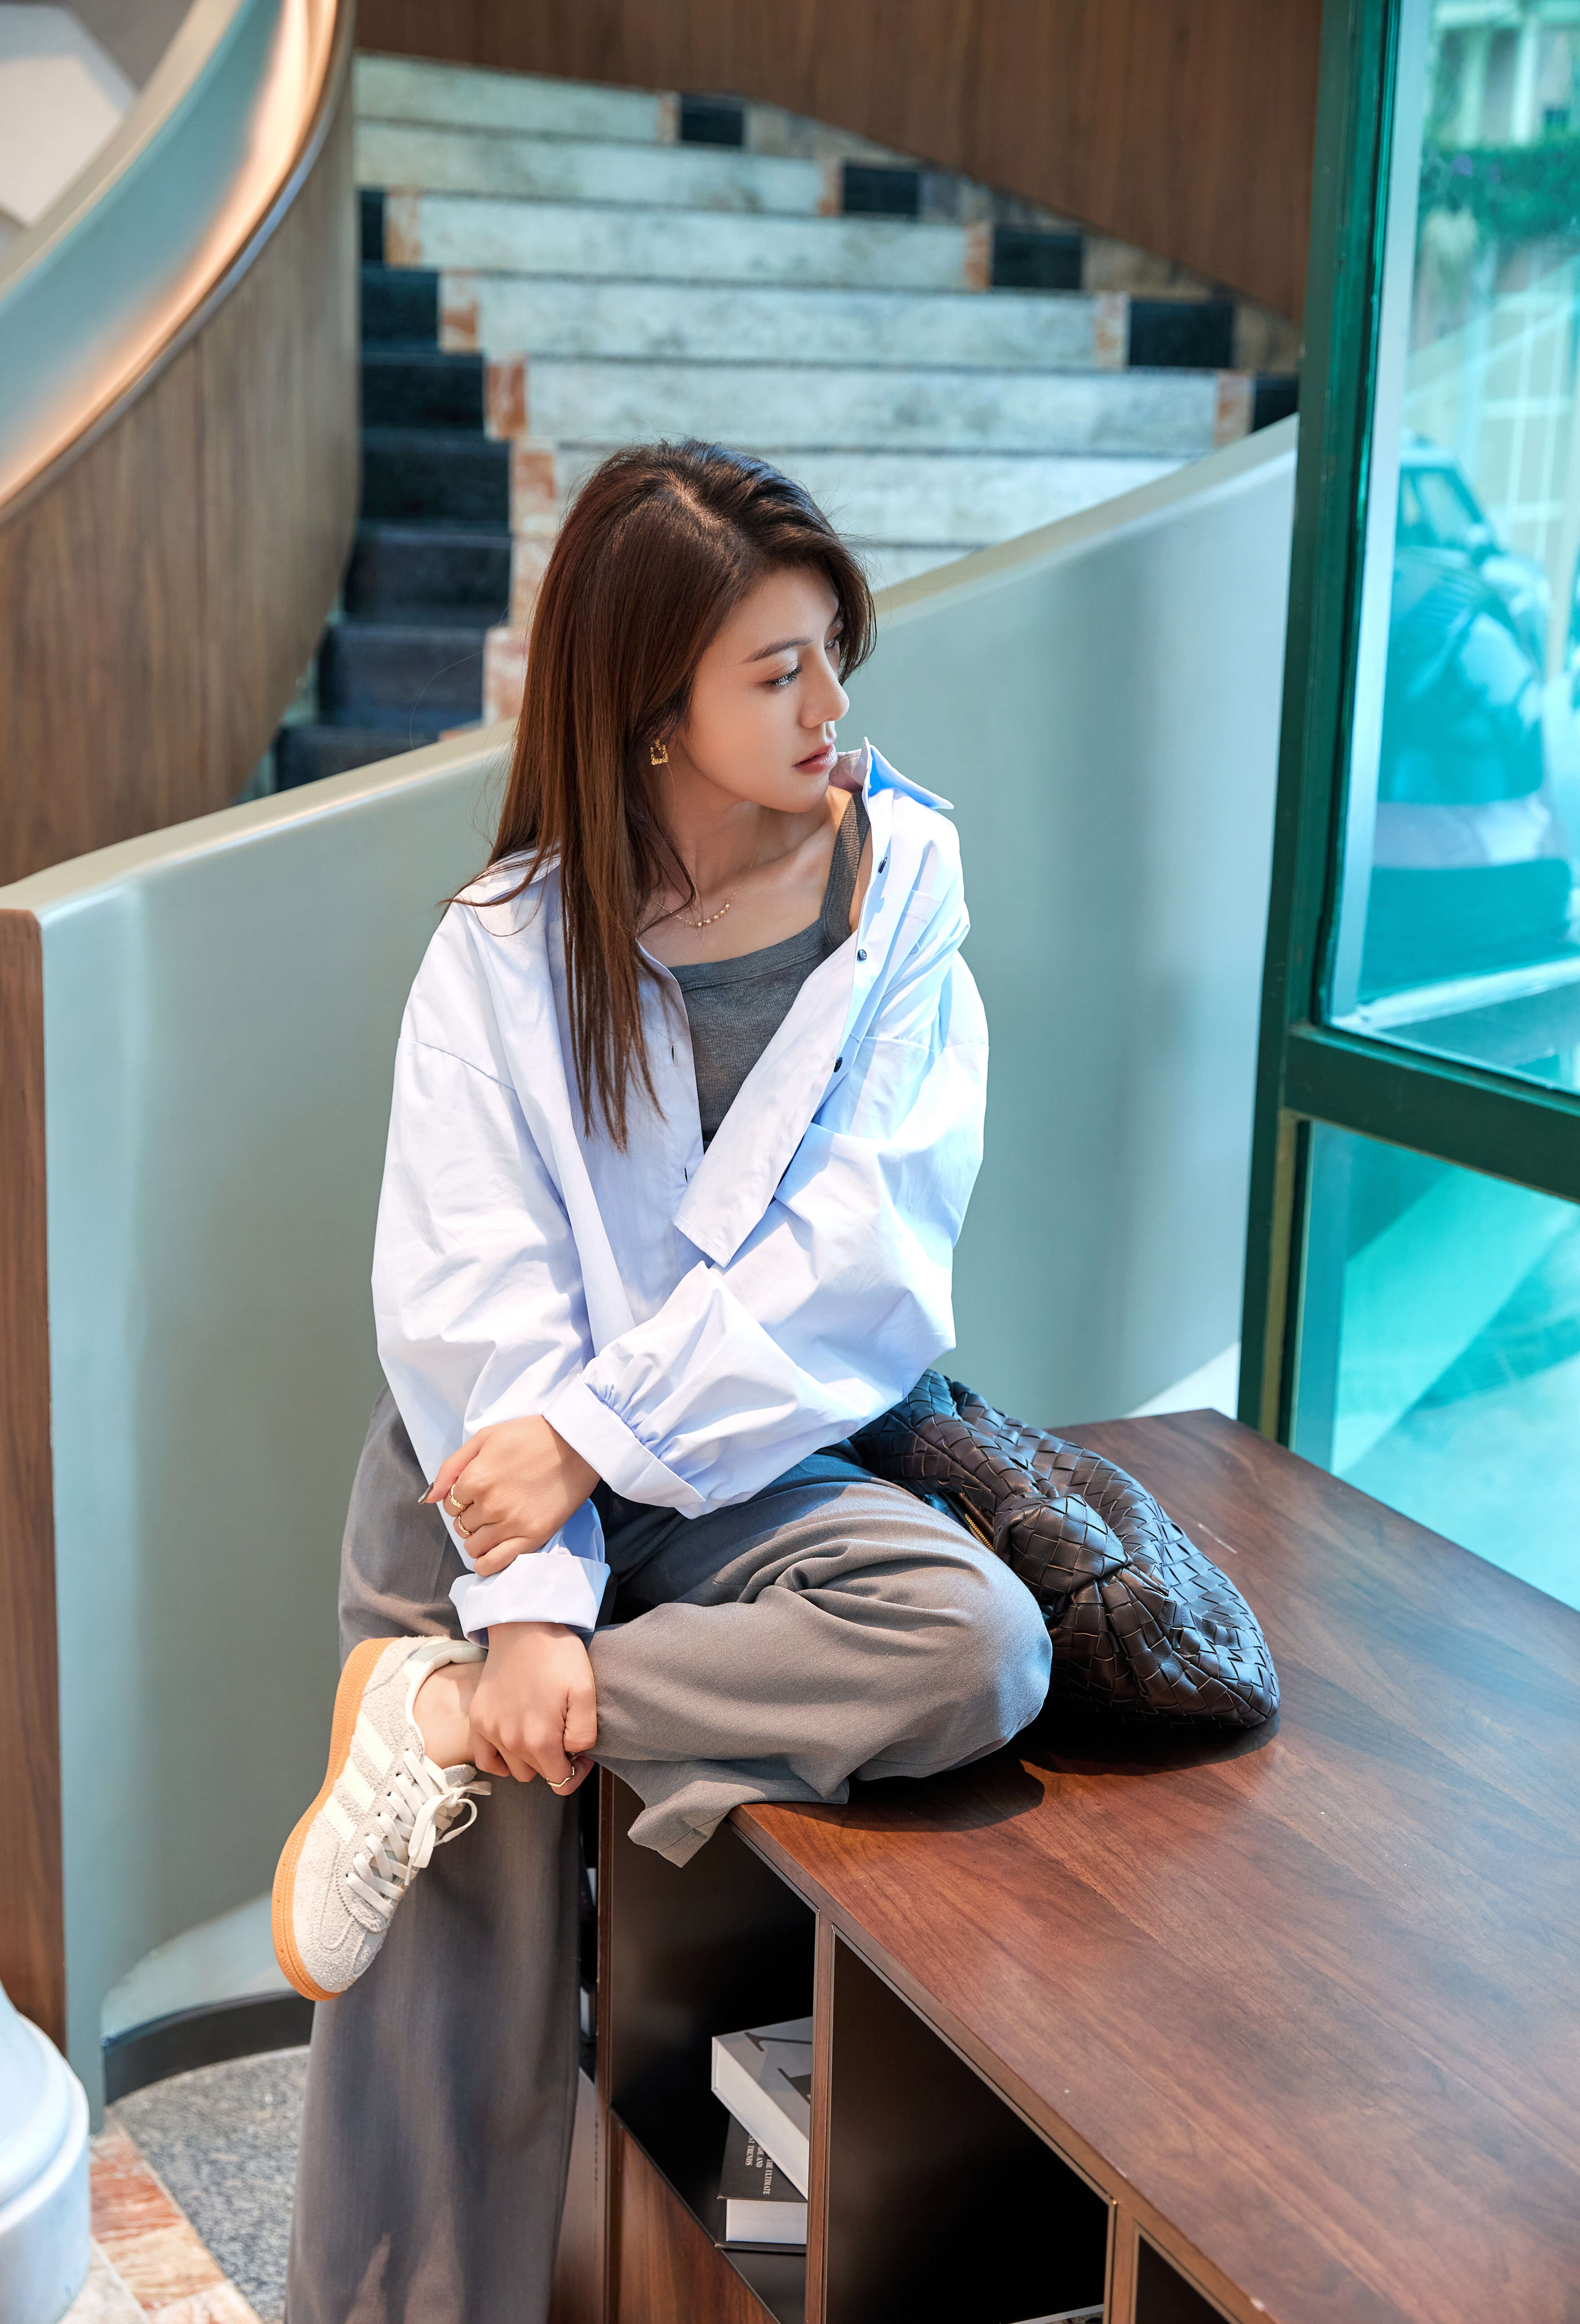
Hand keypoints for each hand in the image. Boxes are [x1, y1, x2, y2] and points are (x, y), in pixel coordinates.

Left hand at [425, 1415, 598, 1574]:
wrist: (577, 1444)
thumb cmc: (532, 1435)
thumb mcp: (486, 1437)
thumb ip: (452, 1467)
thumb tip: (428, 1498)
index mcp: (476, 1478)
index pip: (450, 1504)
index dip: (461, 1498)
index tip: (477, 1491)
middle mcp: (490, 1504)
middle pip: (461, 1525)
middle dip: (470, 1516)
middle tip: (491, 1503)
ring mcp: (512, 1523)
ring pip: (473, 1546)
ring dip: (478, 1537)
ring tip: (495, 1523)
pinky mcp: (533, 1537)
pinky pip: (494, 1563)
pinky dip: (486, 1563)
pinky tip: (492, 1551)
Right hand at [468, 1621, 596, 1791]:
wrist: (524, 1627)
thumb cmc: (558, 1656)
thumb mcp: (586, 1693)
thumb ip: (584, 1735)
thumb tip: (574, 1755)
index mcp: (539, 1739)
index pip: (561, 1782)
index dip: (577, 1772)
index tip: (582, 1753)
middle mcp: (511, 1742)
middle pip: (538, 1774)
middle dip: (554, 1761)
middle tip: (563, 1735)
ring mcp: (490, 1732)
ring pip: (515, 1769)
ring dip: (530, 1759)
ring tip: (541, 1732)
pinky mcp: (478, 1721)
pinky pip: (486, 1760)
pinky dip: (500, 1760)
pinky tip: (514, 1744)